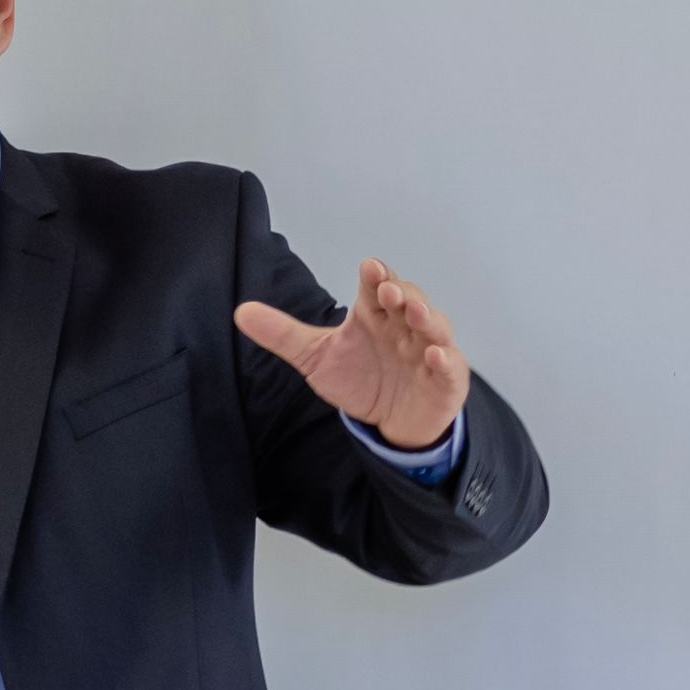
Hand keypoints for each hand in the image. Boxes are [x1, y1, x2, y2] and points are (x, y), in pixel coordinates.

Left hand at [232, 262, 474, 451]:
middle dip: (401, 293)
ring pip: (435, 327)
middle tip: (387, 290)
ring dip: (427, 317)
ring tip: (415, 311)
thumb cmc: (360, 378)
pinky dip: (444, 359)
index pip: (377, 289)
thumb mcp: (316, 357)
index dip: (376, 277)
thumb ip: (282, 334)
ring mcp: (428, 351)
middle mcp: (404, 327)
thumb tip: (240, 312)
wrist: (388, 422)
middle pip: (409, 300)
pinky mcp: (444, 380)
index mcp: (375, 316)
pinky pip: (449, 367)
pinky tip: (434, 355)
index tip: (369, 267)